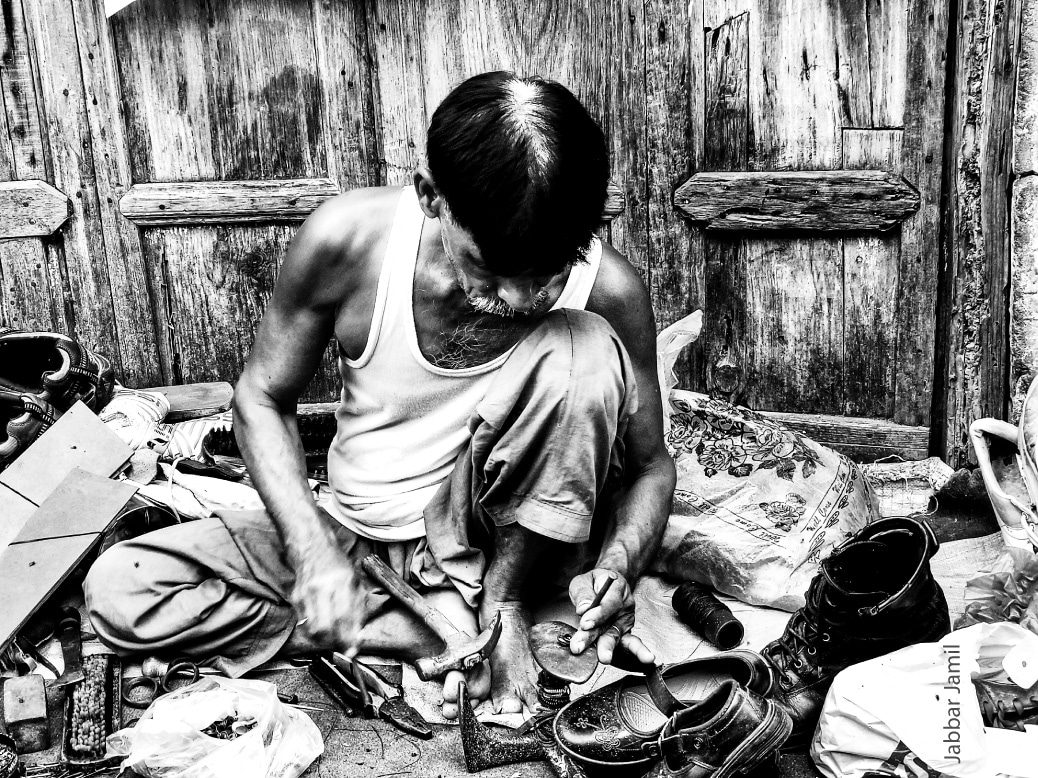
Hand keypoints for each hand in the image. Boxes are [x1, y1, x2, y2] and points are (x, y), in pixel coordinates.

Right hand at [290, 536, 360, 650]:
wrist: (313, 548)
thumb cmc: (338, 565)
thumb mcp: (356, 582)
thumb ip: (359, 608)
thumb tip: (358, 634)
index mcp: (342, 582)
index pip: (344, 617)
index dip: (348, 638)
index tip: (353, 650)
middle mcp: (322, 588)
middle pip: (324, 627)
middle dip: (334, 643)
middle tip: (342, 647)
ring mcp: (305, 593)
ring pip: (312, 629)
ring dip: (323, 641)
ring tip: (333, 640)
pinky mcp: (295, 598)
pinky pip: (304, 623)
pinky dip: (313, 631)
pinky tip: (321, 630)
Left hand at [567, 568, 654, 665]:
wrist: (605, 585)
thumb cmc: (594, 584)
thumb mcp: (583, 582)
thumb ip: (583, 594)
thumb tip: (584, 609)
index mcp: (616, 586)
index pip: (610, 602)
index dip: (598, 613)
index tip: (585, 623)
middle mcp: (625, 604)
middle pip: (611, 621)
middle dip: (594, 635)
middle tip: (581, 645)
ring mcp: (625, 619)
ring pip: (616, 635)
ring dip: (607, 647)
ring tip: (605, 658)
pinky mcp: (624, 632)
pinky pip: (630, 643)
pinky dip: (636, 652)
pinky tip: (646, 660)